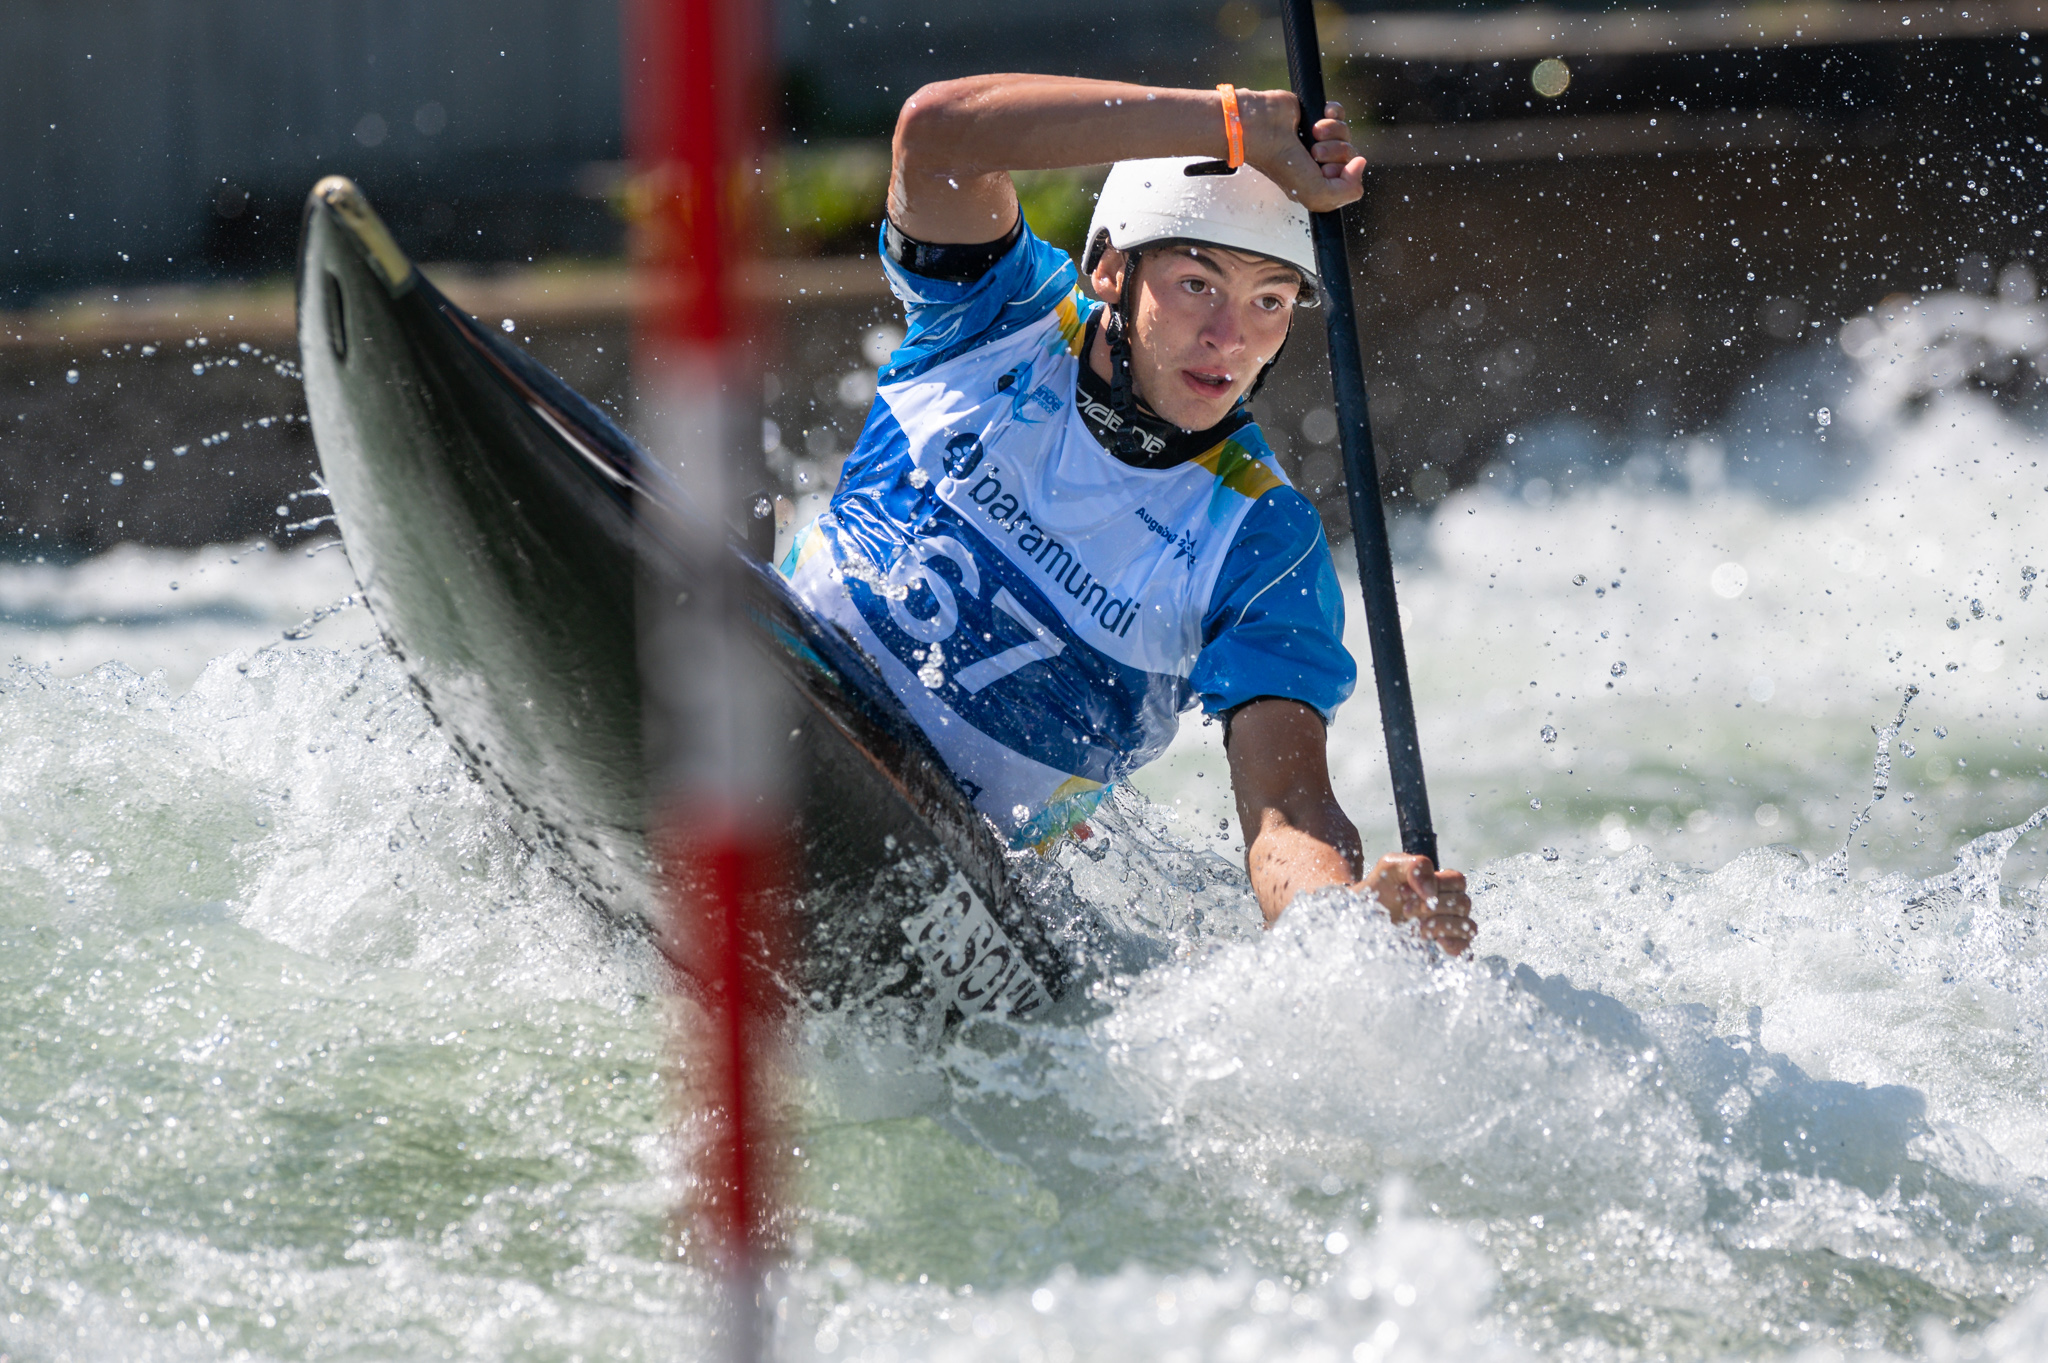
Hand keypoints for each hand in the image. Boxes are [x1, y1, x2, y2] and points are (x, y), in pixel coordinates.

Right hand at [1238, 94, 1366, 213]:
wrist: (1263, 128)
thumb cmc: (1279, 161)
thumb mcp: (1315, 194)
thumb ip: (1347, 191)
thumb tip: (1361, 164)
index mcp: (1317, 183)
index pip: (1350, 180)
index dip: (1342, 174)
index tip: (1323, 170)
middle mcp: (1318, 163)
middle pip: (1350, 157)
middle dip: (1336, 152)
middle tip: (1315, 152)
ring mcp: (1318, 139)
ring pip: (1346, 135)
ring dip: (1332, 132)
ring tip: (1313, 133)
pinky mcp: (1317, 116)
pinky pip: (1340, 114)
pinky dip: (1333, 113)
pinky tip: (1319, 116)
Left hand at [1360, 854, 1474, 955]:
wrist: (1362, 916)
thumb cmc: (1379, 889)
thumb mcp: (1391, 868)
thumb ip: (1416, 867)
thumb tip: (1432, 891)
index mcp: (1441, 884)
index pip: (1458, 881)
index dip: (1436, 885)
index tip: (1404, 891)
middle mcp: (1449, 906)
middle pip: (1463, 904)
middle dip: (1432, 907)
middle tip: (1406, 910)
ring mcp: (1449, 928)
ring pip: (1468, 926)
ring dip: (1441, 925)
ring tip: (1416, 928)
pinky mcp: (1444, 949)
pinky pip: (1465, 949)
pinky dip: (1455, 946)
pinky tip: (1438, 943)